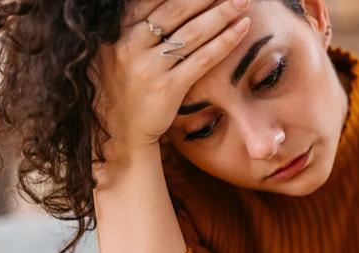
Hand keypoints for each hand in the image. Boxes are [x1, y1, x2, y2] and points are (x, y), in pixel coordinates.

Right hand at [89, 0, 251, 156]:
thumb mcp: (116, 52)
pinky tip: (241, 29)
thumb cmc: (123, 89)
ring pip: (192, 33)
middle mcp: (129, 45)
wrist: (119, 133)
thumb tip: (167, 5)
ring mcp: (148, 67)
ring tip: (243, 1)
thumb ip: (136, 28)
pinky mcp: (167, 89)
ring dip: (221, 13)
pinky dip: (224, 41)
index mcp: (116, 32)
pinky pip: (201, 59)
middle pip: (175, 9)